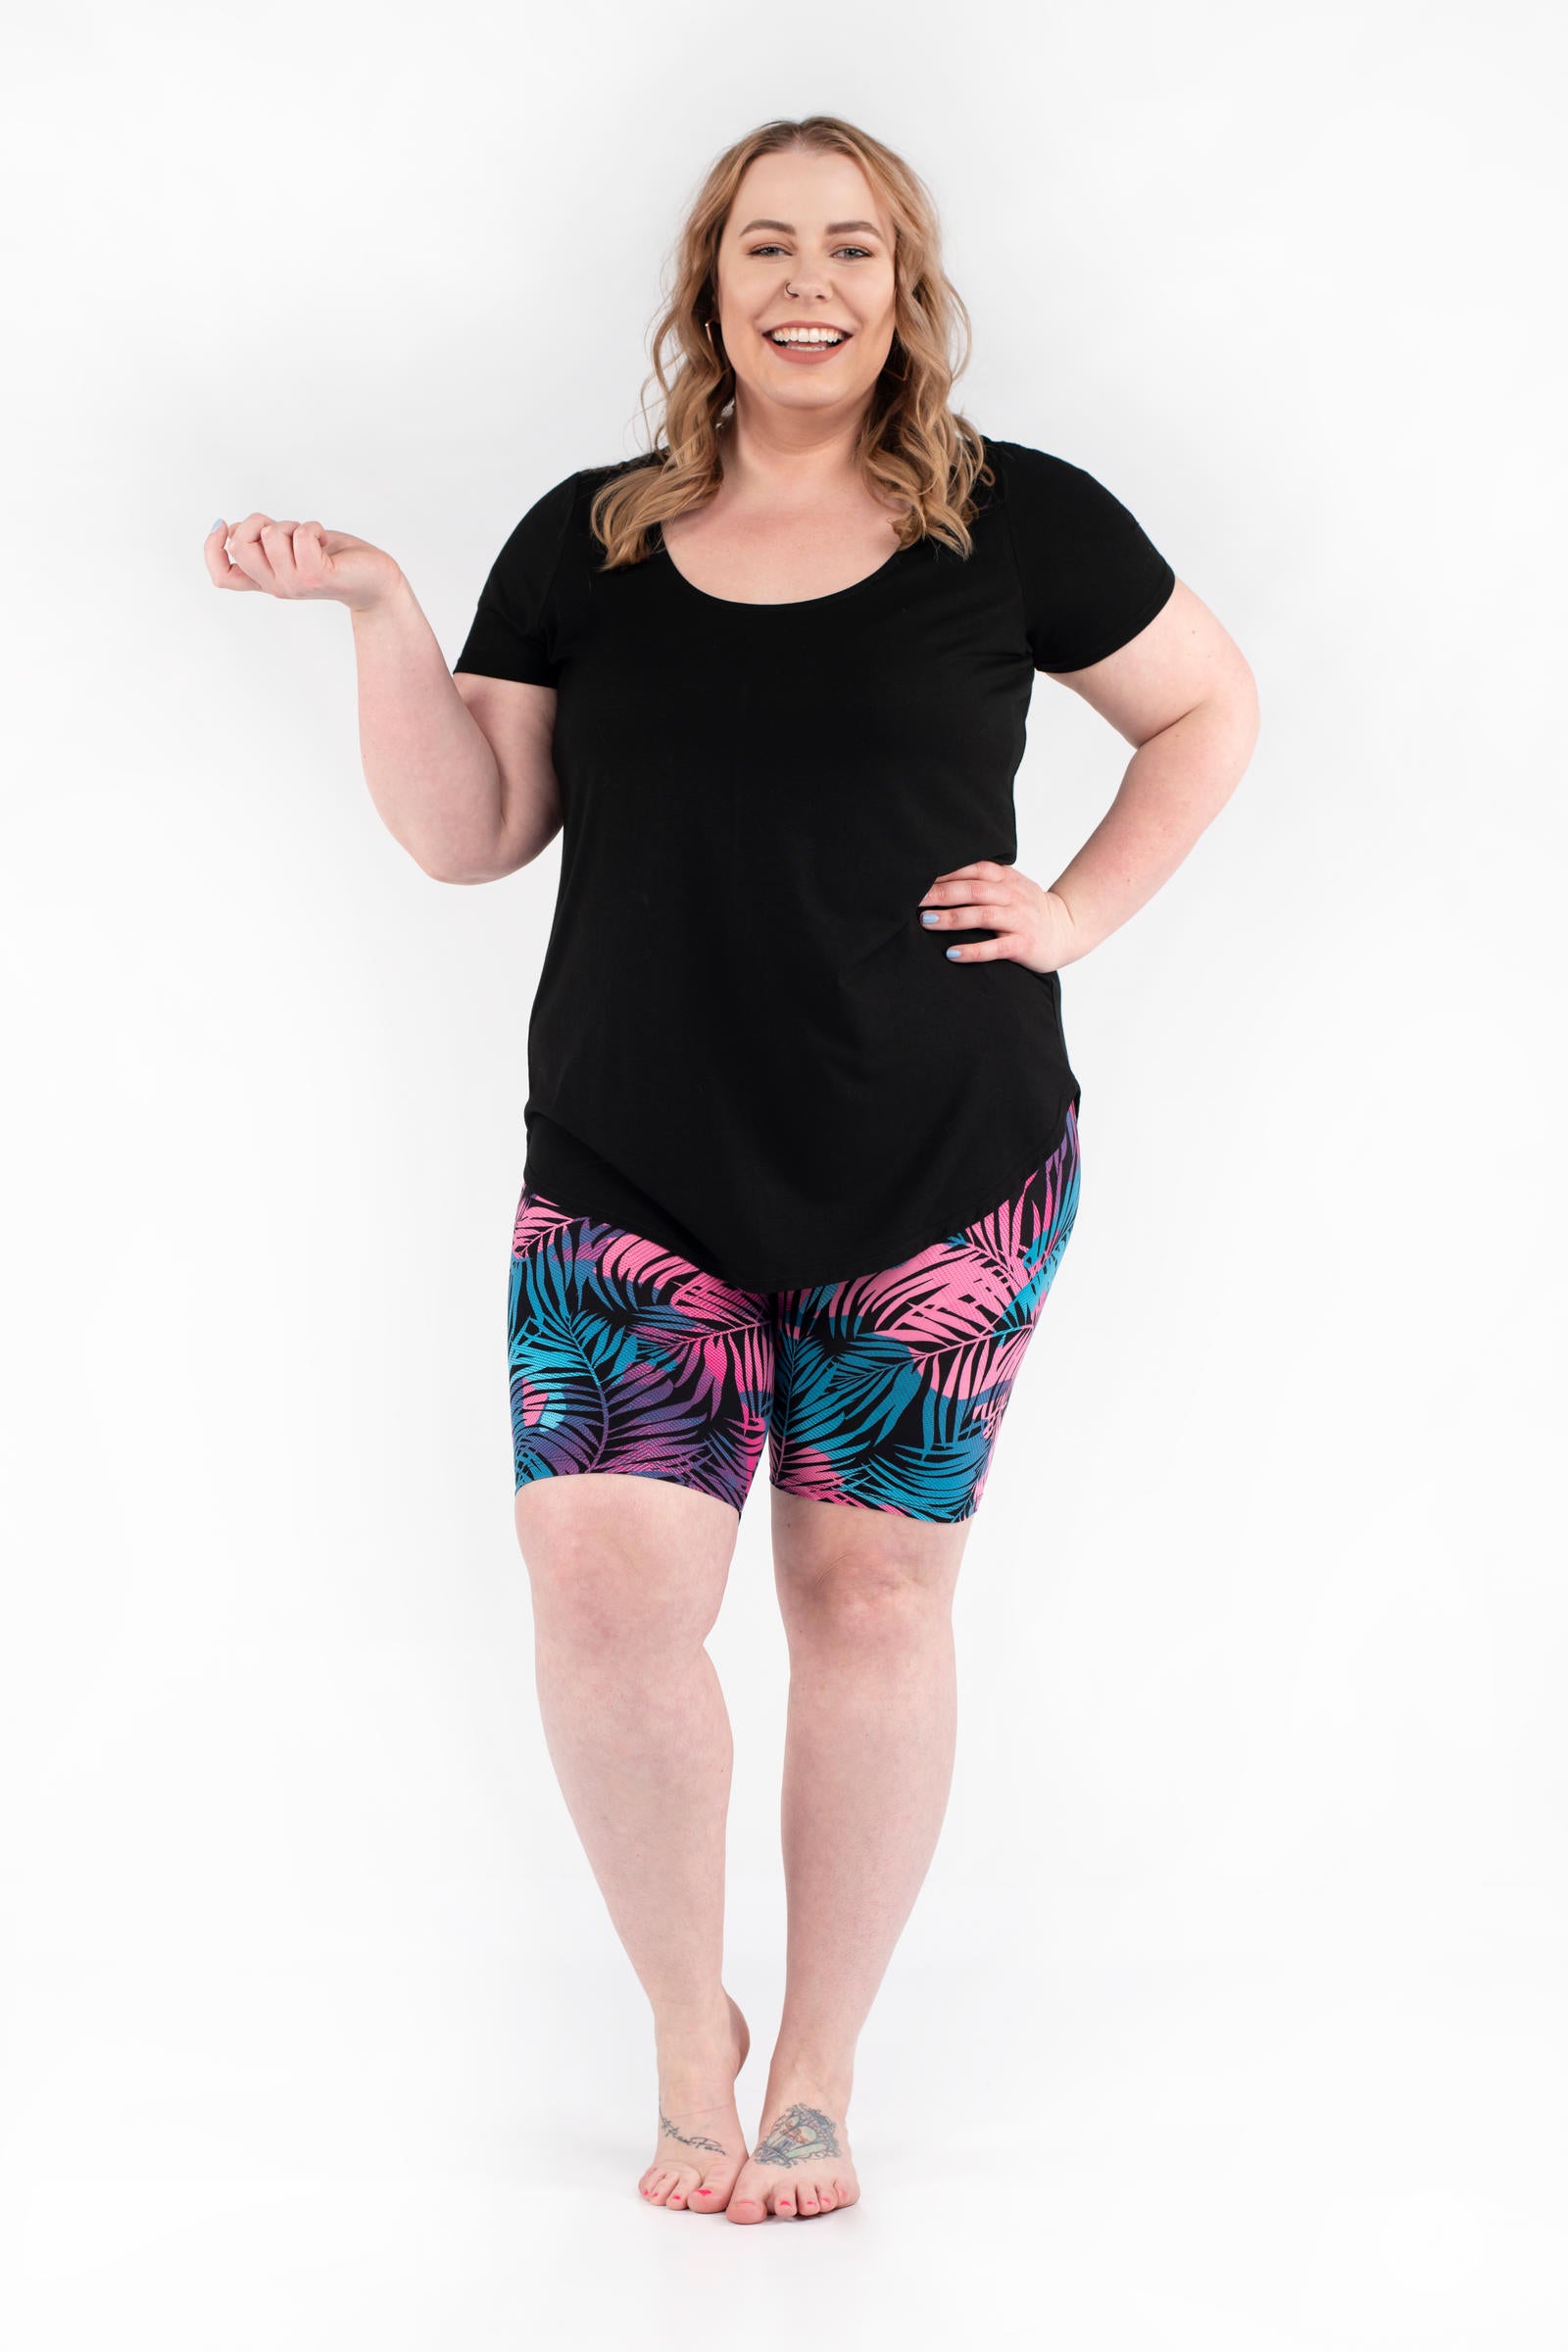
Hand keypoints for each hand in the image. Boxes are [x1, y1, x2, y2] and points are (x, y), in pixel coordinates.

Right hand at [203, 514, 403, 613]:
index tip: (222, 525)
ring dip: (292, 525)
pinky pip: (300, 536)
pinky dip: (312, 528)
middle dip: (258, 522)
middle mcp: (276, 586)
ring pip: (270, 535)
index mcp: (265, 580)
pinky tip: (324, 541)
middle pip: (241, 546)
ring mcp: (294, 584)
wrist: (373, 578)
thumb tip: (229, 528)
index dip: (212, 549)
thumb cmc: (331, 557)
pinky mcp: (315, 576)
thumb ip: (260, 540)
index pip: (222, 576)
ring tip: (310, 539)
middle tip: (284, 527)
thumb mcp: (287, 545)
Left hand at [918, 859, 1076, 973]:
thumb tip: (939, 878)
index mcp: (1006, 879)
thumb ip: (984, 879)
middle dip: (942, 894)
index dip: (947, 872)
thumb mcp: (1010, 886)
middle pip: (973, 891)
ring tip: (926, 921)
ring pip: (982, 916)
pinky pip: (995, 948)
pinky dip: (973, 950)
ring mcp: (1019, 920)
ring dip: (952, 918)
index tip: (919, 878)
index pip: (974, 870)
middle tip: (914, 899)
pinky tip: (952, 954)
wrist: (1068, 929)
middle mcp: (1012, 896)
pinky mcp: (1023, 944)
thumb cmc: (1029, 909)